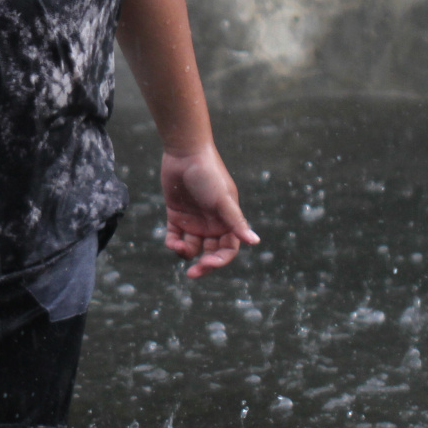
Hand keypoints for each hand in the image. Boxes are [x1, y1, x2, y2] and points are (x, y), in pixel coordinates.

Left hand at [160, 144, 256, 277]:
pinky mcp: (176, 215)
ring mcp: (194, 220)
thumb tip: (255, 241)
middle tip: (193, 273)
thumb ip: (236, 221)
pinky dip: (173, 243)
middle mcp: (212, 224)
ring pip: (191, 248)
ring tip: (178, 247)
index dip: (219, 261)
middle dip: (203, 264)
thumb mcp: (223, 200)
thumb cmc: (209, 175)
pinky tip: (172, 242)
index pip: (227, 250)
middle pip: (209, 253)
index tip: (207, 265)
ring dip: (185, 253)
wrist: (185, 153)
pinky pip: (175, 237)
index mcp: (227, 222)